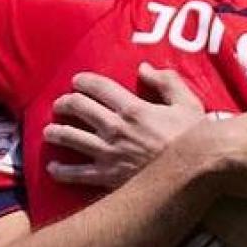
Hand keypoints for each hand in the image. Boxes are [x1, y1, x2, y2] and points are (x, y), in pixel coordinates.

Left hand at [45, 62, 206, 188]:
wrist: (197, 173)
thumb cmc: (195, 137)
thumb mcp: (187, 102)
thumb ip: (166, 81)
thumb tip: (144, 68)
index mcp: (133, 108)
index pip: (98, 88)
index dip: (83, 81)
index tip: (76, 81)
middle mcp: (116, 129)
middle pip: (78, 109)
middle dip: (65, 103)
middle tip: (61, 104)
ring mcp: (110, 154)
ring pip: (71, 138)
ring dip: (56, 132)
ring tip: (49, 131)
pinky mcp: (109, 178)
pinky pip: (78, 175)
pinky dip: (62, 172)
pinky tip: (53, 169)